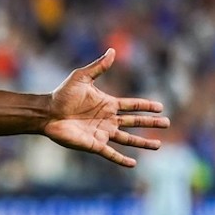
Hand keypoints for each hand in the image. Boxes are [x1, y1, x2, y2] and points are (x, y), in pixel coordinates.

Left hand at [42, 49, 167, 167]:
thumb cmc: (62, 95)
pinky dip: (121, 159)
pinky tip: (133, 164)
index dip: (146, 106)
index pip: (132, 105)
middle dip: (150, 123)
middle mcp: (107, 119)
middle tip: (167, 123)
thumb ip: (98, 67)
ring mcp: (102, 132)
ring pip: (127, 139)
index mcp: (108, 104)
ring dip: (142, 142)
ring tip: (158, 145)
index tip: (160, 107)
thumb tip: (112, 50)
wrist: (47, 112)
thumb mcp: (82, 77)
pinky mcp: (93, 144)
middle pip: (134, 122)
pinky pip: (110, 153)